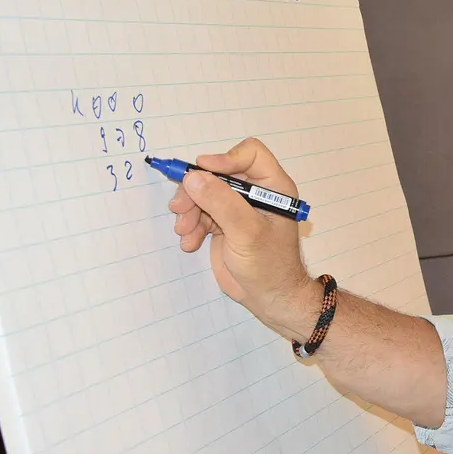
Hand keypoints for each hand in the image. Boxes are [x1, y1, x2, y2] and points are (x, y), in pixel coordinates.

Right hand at [168, 138, 317, 327]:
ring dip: (189, 210)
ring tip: (184, 232)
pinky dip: (192, 226)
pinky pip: (200, 214)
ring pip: (204, 194)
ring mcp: (237, 209)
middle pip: (218, 174)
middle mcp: (255, 193)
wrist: (269, 298)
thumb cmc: (269, 265)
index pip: (249, 154)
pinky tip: (190, 243)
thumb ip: (221, 202)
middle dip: (196, 191)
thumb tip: (193, 177)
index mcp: (273, 187)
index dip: (225, 159)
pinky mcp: (223, 225)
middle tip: (179, 208)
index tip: (202, 173)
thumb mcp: (246, 231)